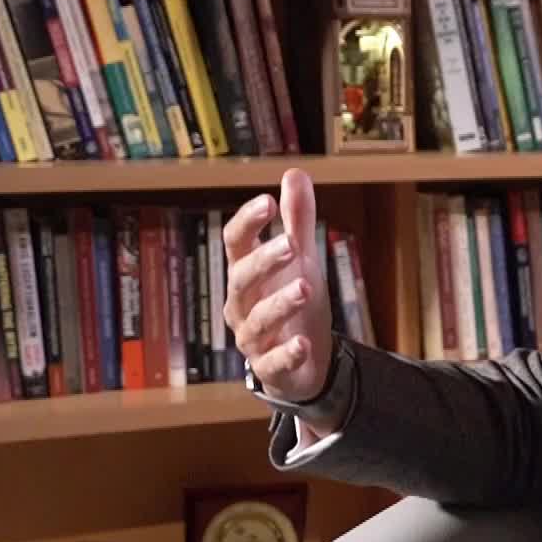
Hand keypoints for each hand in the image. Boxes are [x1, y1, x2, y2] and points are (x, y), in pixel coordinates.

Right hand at [223, 168, 333, 405]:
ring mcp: (253, 339)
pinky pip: (274, 362)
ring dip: (280, 304)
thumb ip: (297, 221)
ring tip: (306, 288)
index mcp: (245, 274)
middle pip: (242, 280)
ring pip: (258, 320)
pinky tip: (303, 344)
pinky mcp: (270, 368)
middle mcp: (242, 305)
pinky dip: (287, 354)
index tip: (267, 202)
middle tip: (291, 244)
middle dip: (264, 262)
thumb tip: (294, 173)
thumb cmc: (293, 304)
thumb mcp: (300, 260)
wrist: (300, 364)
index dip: (248, 223)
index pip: (235, 244)